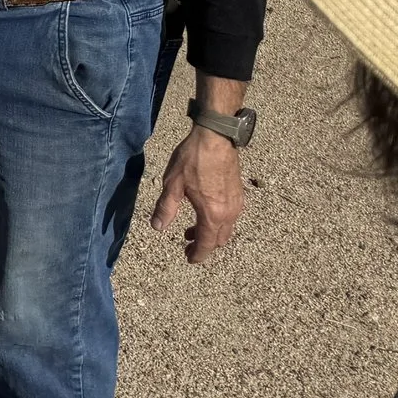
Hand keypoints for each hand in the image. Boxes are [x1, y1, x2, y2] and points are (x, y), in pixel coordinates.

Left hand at [150, 126, 245, 260]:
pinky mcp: (239, 194)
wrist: (216, 138)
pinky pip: (231, 217)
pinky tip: (204, 212)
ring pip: (226, 229)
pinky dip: (218, 222)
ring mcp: (237, 204)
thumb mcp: (172, 184)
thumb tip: (157, 228)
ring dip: (210, 233)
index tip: (189, 259)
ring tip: (192, 230)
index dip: (197, 255)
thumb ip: (166, 209)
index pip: (206, 244)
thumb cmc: (193, 159)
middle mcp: (229, 214)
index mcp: (212, 215)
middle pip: (218, 239)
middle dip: (203, 246)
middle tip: (188, 245)